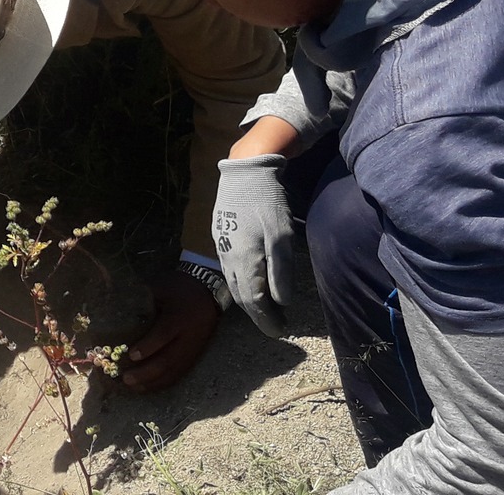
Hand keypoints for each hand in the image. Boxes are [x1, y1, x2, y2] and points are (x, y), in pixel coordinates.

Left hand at [122, 271, 221, 391]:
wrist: (209, 290)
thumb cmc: (180, 288)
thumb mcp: (162, 289)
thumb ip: (145, 302)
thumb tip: (117, 313)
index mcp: (179, 317)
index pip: (163, 335)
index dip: (147, 347)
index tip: (131, 355)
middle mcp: (188, 336)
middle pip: (168, 359)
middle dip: (146, 372)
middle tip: (126, 378)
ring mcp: (193, 348)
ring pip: (174, 371)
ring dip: (153, 382)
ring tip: (133, 388)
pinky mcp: (195, 355)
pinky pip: (180, 373)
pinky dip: (164, 383)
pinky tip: (149, 387)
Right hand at [214, 154, 296, 337]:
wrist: (243, 172)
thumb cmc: (266, 202)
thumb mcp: (281, 236)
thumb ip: (281, 271)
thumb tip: (282, 302)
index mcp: (244, 261)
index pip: (254, 301)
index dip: (267, 320)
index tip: (281, 332)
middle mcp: (228, 259)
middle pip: (241, 297)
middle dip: (259, 315)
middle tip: (276, 326)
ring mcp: (222, 247)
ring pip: (233, 284)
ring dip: (250, 301)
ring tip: (266, 309)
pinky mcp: (220, 237)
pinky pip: (229, 270)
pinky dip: (242, 284)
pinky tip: (252, 283)